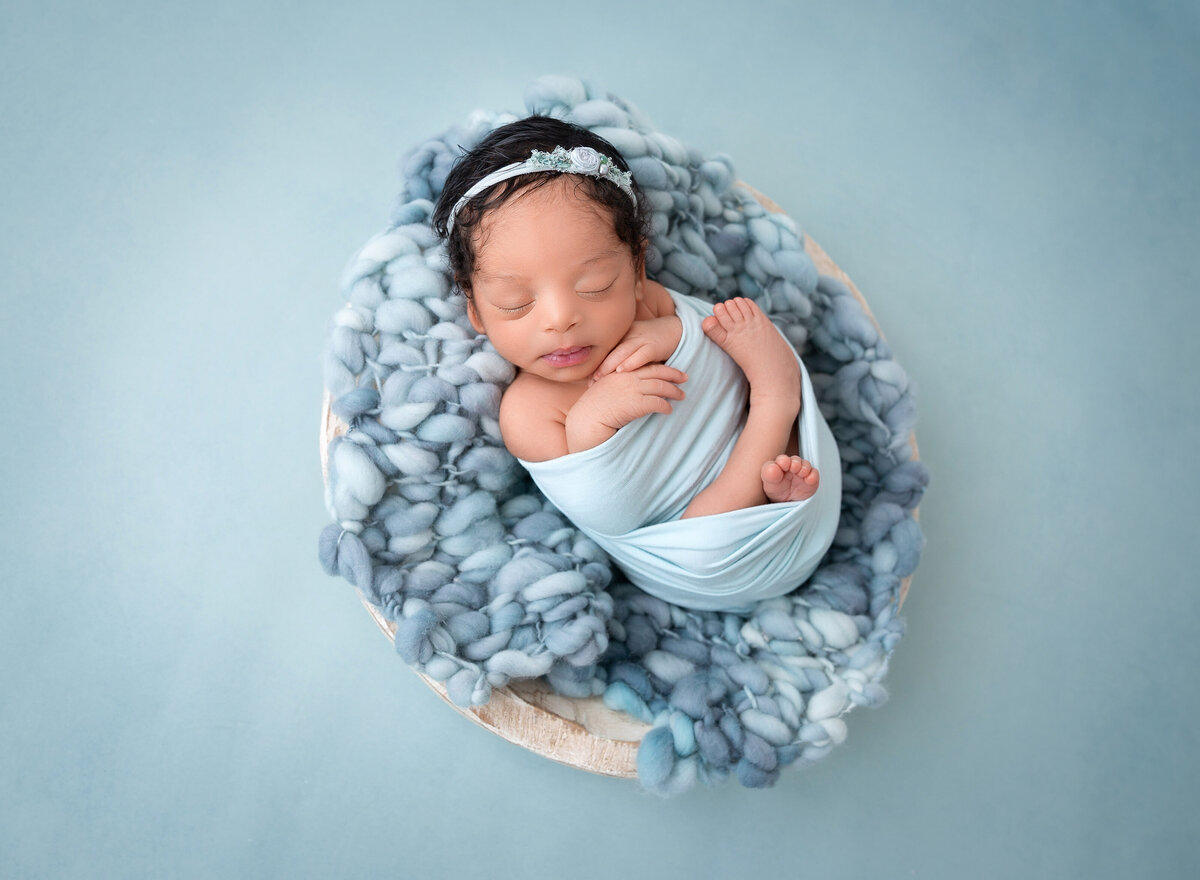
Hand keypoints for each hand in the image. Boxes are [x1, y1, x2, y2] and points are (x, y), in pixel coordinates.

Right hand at [565, 363, 686, 452]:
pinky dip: (666, 406)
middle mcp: (628, 377)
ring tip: (682, 396)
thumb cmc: (592, 408)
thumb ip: (618, 385)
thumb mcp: (604, 389)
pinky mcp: (636, 404)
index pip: (646, 365)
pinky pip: (657, 403)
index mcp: (621, 371)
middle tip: (684, 378)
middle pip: (658, 372)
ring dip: (673, 392)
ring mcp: (633, 390)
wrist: (587, 418)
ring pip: (661, 387)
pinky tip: (669, 410)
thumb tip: (630, 389)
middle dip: (673, 375)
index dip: (661, 367)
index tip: (672, 370)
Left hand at [593, 316, 682, 379]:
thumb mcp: (634, 345)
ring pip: (622, 352)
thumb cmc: (651, 341)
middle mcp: (629, 336)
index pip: (605, 351)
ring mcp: (641, 339)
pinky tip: (621, 370)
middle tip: (589, 382)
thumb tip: (606, 376)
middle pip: (610, 351)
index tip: (586, 380)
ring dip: (609, 365)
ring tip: (599, 378)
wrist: (675, 329)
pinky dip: (631, 362)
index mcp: (622, 336)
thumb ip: (622, 355)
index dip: (595, 365)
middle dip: (599, 367)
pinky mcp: (654, 346)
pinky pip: (641, 354)